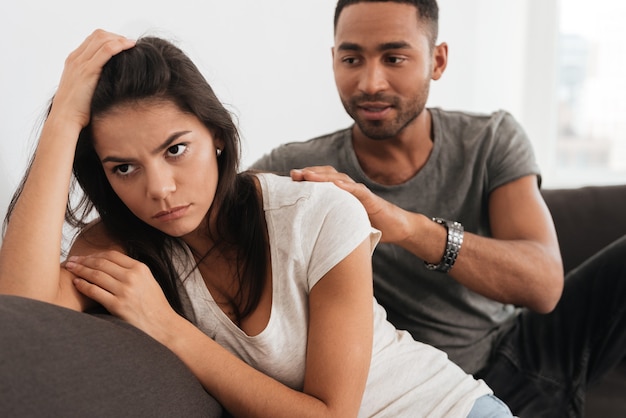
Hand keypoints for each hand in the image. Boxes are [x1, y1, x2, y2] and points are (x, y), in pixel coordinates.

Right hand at [49, 29, 134, 130]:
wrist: (65, 118)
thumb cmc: (77, 110)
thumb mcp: (84, 90)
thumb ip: (93, 80)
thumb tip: (110, 80)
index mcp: (73, 61)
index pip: (92, 39)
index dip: (110, 39)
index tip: (123, 45)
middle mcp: (76, 59)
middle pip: (98, 35)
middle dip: (116, 36)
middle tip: (130, 44)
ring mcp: (81, 63)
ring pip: (102, 39)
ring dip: (120, 39)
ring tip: (133, 44)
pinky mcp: (88, 71)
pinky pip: (106, 51)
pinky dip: (119, 45)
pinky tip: (130, 46)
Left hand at [65, 251, 176, 337]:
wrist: (163, 325)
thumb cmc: (154, 305)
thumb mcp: (148, 281)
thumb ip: (133, 272)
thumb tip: (111, 265)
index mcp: (140, 268)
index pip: (112, 255)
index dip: (95, 254)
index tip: (84, 256)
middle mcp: (132, 277)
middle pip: (101, 263)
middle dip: (83, 260)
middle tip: (71, 260)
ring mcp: (124, 291)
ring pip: (96, 275)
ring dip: (80, 270)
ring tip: (70, 269)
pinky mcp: (117, 305)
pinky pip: (95, 291)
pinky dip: (83, 285)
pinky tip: (76, 283)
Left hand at [291, 166, 411, 243]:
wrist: (398, 228)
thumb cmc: (370, 226)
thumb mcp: (345, 224)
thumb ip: (330, 224)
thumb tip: (308, 236)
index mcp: (341, 195)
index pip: (322, 182)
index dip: (307, 179)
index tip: (289, 180)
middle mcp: (349, 190)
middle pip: (327, 175)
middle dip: (309, 173)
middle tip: (293, 174)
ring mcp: (361, 193)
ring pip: (340, 179)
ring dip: (323, 176)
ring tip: (307, 175)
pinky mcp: (372, 200)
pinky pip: (358, 191)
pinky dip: (347, 187)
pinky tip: (336, 184)